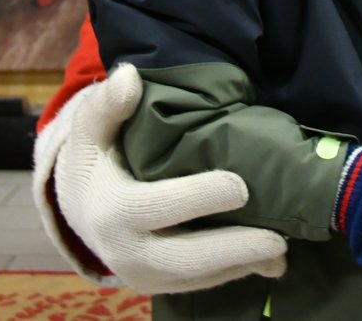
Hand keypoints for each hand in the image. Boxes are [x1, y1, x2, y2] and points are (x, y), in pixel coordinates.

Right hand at [52, 63, 287, 292]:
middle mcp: (124, 251)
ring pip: (196, 278)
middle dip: (231, 249)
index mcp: (110, 209)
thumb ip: (109, 103)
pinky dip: (233, 272)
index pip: (156, 207)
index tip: (240, 187)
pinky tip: (267, 261)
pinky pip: (199, 284)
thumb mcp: (93, 128)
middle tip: (277, 239)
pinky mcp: (158, 285)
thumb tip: (129, 77)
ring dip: (241, 266)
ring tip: (281, 253)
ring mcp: (142, 274)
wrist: (79, 208)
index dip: (197, 198)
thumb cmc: (95, 158)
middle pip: (183, 258)